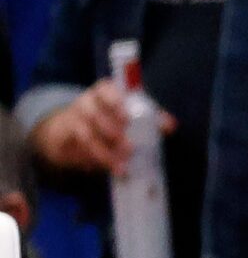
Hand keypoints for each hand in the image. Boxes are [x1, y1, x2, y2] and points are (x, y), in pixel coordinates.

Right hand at [31, 80, 162, 175]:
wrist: (71, 130)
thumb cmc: (109, 117)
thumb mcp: (130, 114)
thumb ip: (151, 118)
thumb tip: (171, 125)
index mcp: (103, 91)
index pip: (105, 89)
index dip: (115, 101)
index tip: (127, 117)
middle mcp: (86, 102)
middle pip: (95, 114)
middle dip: (113, 132)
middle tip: (130, 148)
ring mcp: (73, 119)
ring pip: (87, 135)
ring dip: (105, 151)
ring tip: (123, 165)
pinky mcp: (66, 138)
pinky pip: (79, 149)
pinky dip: (95, 160)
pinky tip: (110, 169)